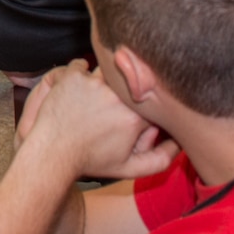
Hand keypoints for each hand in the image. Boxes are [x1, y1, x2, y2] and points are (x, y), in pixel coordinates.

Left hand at [18, 61, 179, 181]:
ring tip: (97, 94)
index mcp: (134, 116)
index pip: (151, 99)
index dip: (146, 103)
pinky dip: (81, 72)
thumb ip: (162, 159)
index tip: (135, 109)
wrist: (53, 153)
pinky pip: (81, 65)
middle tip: (115, 99)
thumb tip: (180, 142)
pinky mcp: (72, 77)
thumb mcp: (130, 168)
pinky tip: (81, 87)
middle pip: (131, 81)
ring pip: (108, 70)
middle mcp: (116, 96)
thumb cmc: (91, 161)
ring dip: (105, 78)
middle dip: (127, 88)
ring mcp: (93, 84)